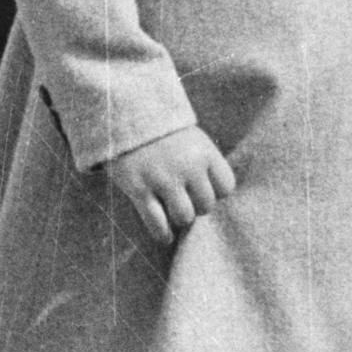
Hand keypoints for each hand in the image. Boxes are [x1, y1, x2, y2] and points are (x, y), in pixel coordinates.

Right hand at [104, 125, 237, 243]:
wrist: (125, 115)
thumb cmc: (162, 132)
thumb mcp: (192, 139)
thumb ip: (204, 164)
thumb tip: (215, 197)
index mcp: (205, 152)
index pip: (226, 187)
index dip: (216, 192)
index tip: (204, 190)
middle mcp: (187, 166)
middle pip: (206, 205)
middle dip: (197, 207)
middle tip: (186, 201)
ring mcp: (163, 178)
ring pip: (184, 217)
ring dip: (180, 219)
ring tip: (173, 213)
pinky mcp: (139, 188)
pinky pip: (156, 223)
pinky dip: (162, 234)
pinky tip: (164, 237)